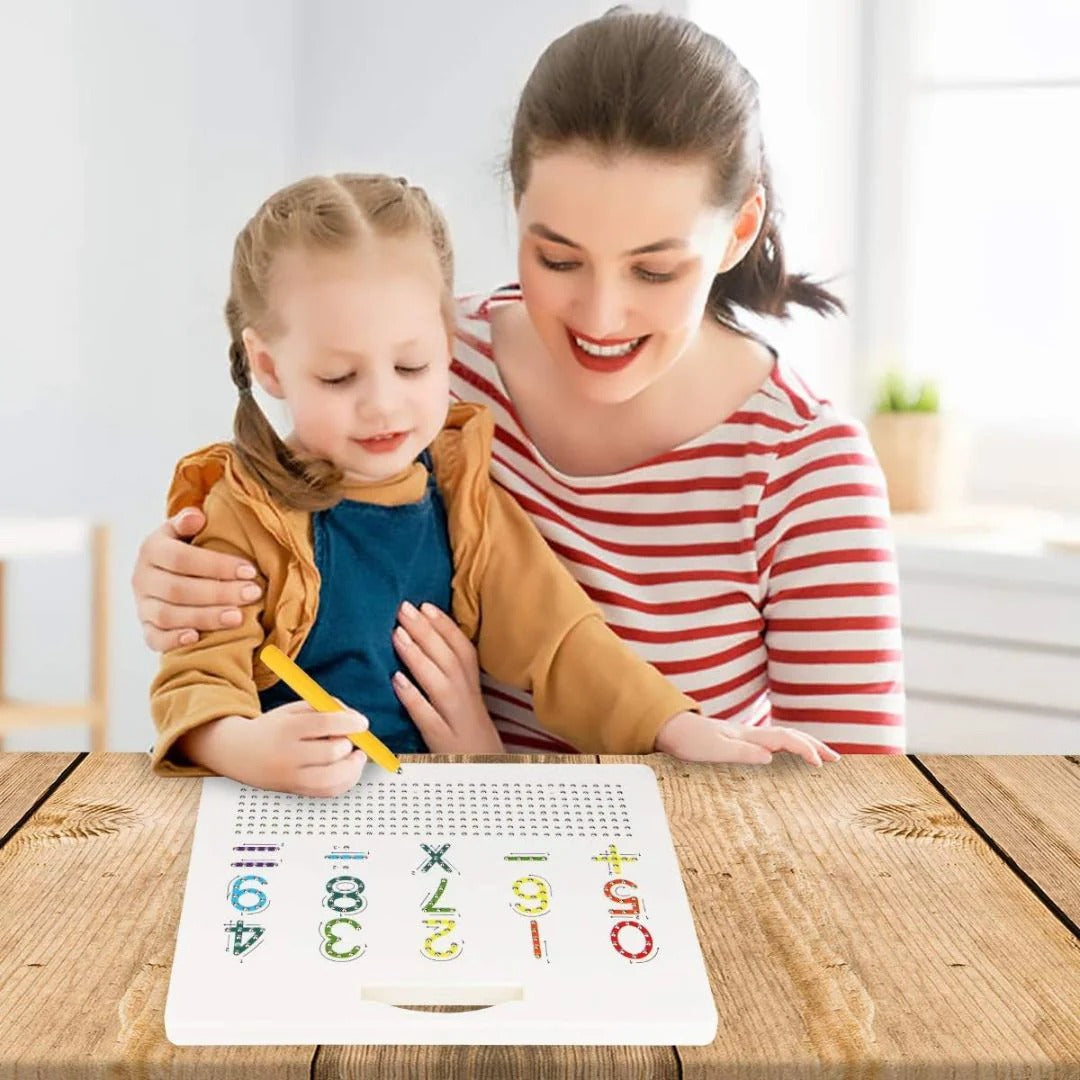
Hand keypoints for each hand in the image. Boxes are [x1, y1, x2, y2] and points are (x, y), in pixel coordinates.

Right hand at [133, 507, 262, 651]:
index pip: (181, 558)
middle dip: (219, 593)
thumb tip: (196, 517)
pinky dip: (174, 640)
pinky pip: (154, 638)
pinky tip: (197, 638)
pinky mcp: (146, 627)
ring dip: (205, 617)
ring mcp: (142, 605)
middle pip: (178, 589)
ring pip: (168, 615)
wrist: (166, 571)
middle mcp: (142, 578)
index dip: (216, 565)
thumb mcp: (185, 530)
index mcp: (152, 549)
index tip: (250, 570)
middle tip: (253, 593)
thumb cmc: (188, 548)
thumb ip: (188, 522)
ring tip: (238, 617)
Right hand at [178, 701, 369, 796]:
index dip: (349, 722)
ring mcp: (290, 778)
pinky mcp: (295, 791)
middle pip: (331, 753)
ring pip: (333, 779)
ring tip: (355, 756)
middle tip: (351, 738)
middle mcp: (287, 756)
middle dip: (349, 744)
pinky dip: (346, 781)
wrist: (239, 752)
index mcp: (286, 728)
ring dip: (352, 766)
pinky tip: (347, 769)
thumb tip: (356, 719)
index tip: (362, 722)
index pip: (324, 725)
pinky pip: (328, 792)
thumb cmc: (274, 728)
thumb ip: (325, 709)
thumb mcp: (293, 709)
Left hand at [391, 601, 502, 753]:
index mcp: (473, 688)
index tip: (425, 605)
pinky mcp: (443, 741)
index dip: (445, 626)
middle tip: (403, 609)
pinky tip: (396, 681)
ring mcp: (456, 720)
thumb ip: (452, 676)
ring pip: (439, 684)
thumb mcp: (468, 702)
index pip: (462, 650)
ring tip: (397, 634)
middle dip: (426, 632)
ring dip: (418, 657)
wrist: (486, 774)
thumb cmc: (469, 734)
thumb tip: (428, 643)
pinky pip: (427, 717)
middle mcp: (468, 700)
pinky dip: (413, 698)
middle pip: (449, 661)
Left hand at [654, 711, 841, 766]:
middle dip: (815, 746)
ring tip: (823, 758)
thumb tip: (770, 757)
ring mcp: (748, 736)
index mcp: (750, 735)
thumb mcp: (715, 750)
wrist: (672, 730)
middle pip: (791, 735)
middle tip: (836, 760)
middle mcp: (752, 734)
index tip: (819, 764)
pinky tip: (792, 757)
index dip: (805, 749)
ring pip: (784, 738)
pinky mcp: (742, 742)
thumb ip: (742, 752)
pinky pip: (774, 743)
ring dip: (806, 746)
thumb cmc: (691, 741)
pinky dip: (791, 748)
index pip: (786, 738)